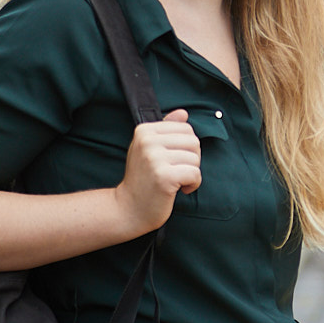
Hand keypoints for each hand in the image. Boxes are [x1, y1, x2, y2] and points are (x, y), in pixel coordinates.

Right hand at [114, 109, 200, 233]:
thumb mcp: (149, 149)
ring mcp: (154, 158)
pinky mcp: (164, 176)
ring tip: (176, 182)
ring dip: (191, 174)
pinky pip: (195, 173)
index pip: (186, 128)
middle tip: (177, 172)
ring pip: (195, 159)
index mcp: (144, 130)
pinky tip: (181, 190)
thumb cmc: (142, 179)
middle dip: (192, 159)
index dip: (186, 147)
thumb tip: (183, 113)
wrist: (128, 209)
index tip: (174, 160)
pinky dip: (193, 184)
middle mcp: (148, 141)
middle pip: (193, 141)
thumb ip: (166, 129)